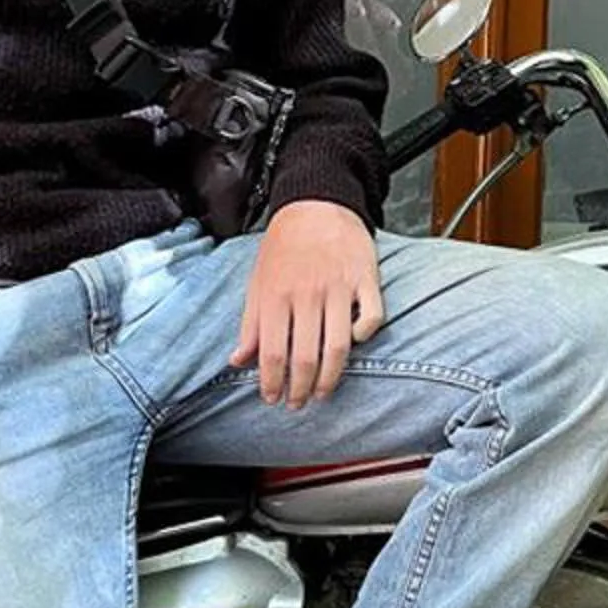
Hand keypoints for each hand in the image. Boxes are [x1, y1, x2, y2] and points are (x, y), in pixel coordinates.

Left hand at [233, 202, 383, 407]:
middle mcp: (307, 293)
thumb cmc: (284, 246)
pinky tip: (354, 347)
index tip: (272, 399)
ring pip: (338, 347)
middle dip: (301, 389)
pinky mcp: (365, 279)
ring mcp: (338, 287)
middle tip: (298, 403)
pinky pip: (371, 318)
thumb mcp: (258, 282)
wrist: (317, 203)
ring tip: (322, 393)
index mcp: (276, 295)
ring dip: (330, 379)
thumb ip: (250, 324)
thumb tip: (237, 361)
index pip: (273, 352)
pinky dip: (364, 337)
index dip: (272, 383)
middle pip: (306, 357)